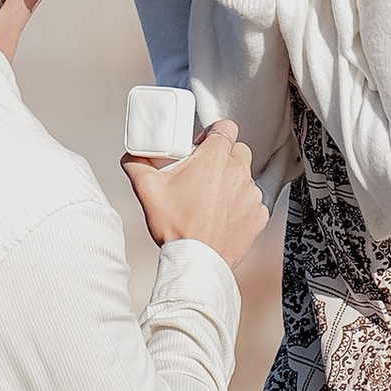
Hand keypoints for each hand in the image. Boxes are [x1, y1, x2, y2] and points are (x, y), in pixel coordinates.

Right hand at [124, 113, 267, 268]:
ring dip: (231, 183)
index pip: (226, 127)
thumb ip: (136, 164)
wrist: (195, 262)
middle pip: (238, 150)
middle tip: (203, 172)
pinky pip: (252, 202)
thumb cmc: (176, 227)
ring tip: (210, 200)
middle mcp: (238, 172)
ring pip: (245, 177)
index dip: (214, 133)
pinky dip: (240, 206)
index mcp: (215, 158)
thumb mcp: (146, 190)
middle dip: (223, 157)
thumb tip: (131, 156)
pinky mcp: (258, 215)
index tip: (202, 145)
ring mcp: (251, 195)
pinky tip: (222, 216)